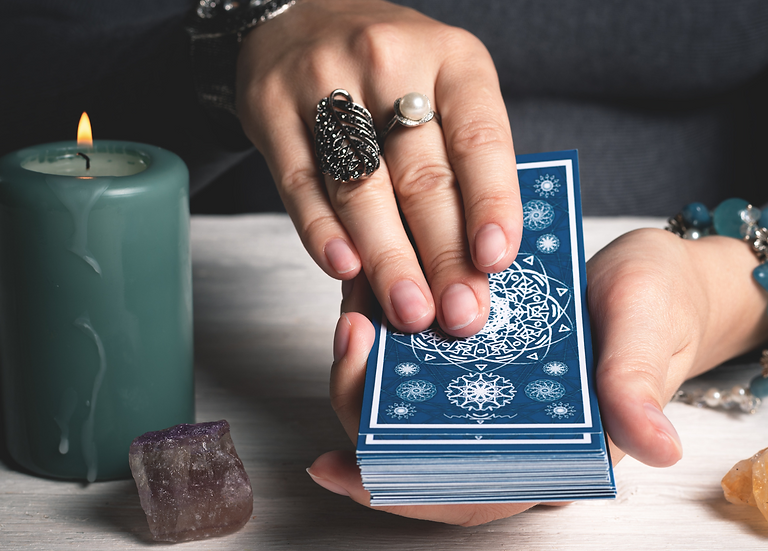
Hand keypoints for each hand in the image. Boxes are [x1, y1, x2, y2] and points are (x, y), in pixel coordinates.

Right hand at [236, 0, 521, 337]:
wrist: (305, 16)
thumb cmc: (393, 73)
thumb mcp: (446, 90)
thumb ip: (461, 165)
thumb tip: (475, 269)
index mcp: (453, 61)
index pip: (478, 137)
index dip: (491, 202)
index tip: (496, 260)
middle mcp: (391, 63)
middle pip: (421, 175)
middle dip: (444, 255)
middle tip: (460, 313)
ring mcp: (325, 82)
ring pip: (361, 188)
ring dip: (388, 259)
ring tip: (410, 311)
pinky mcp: (272, 108)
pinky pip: (300, 184)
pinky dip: (323, 233)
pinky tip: (345, 271)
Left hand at [308, 229, 767, 524]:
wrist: (656, 271)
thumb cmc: (661, 309)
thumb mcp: (650, 335)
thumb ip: (638, 386)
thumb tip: (656, 447)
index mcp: (554, 451)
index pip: (473, 492)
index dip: (409, 491)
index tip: (350, 471)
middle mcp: (512, 430)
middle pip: (421, 451)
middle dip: (367, 411)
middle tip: (351, 347)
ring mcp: (490, 390)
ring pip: (409, 403)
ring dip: (369, 370)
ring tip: (352, 317)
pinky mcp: (478, 348)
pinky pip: (422, 353)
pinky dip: (390, 332)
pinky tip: (366, 300)